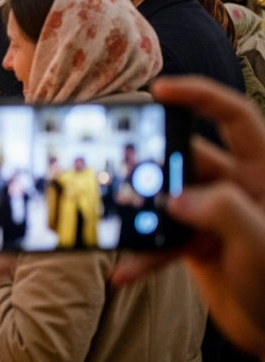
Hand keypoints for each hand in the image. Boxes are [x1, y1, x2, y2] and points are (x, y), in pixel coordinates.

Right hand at [112, 76, 264, 358]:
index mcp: (264, 173)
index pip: (235, 119)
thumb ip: (222, 211)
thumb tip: (176, 198)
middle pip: (189, 158)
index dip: (199, 97)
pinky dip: (143, 254)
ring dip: (141, 212)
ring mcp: (216, 215)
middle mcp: (239, 188)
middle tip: (121, 166)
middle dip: (153, 163)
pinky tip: (125, 271)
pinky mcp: (198, 243)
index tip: (159, 90)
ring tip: (113, 219)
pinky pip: (162, 239)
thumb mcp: (258, 244)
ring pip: (168, 199)